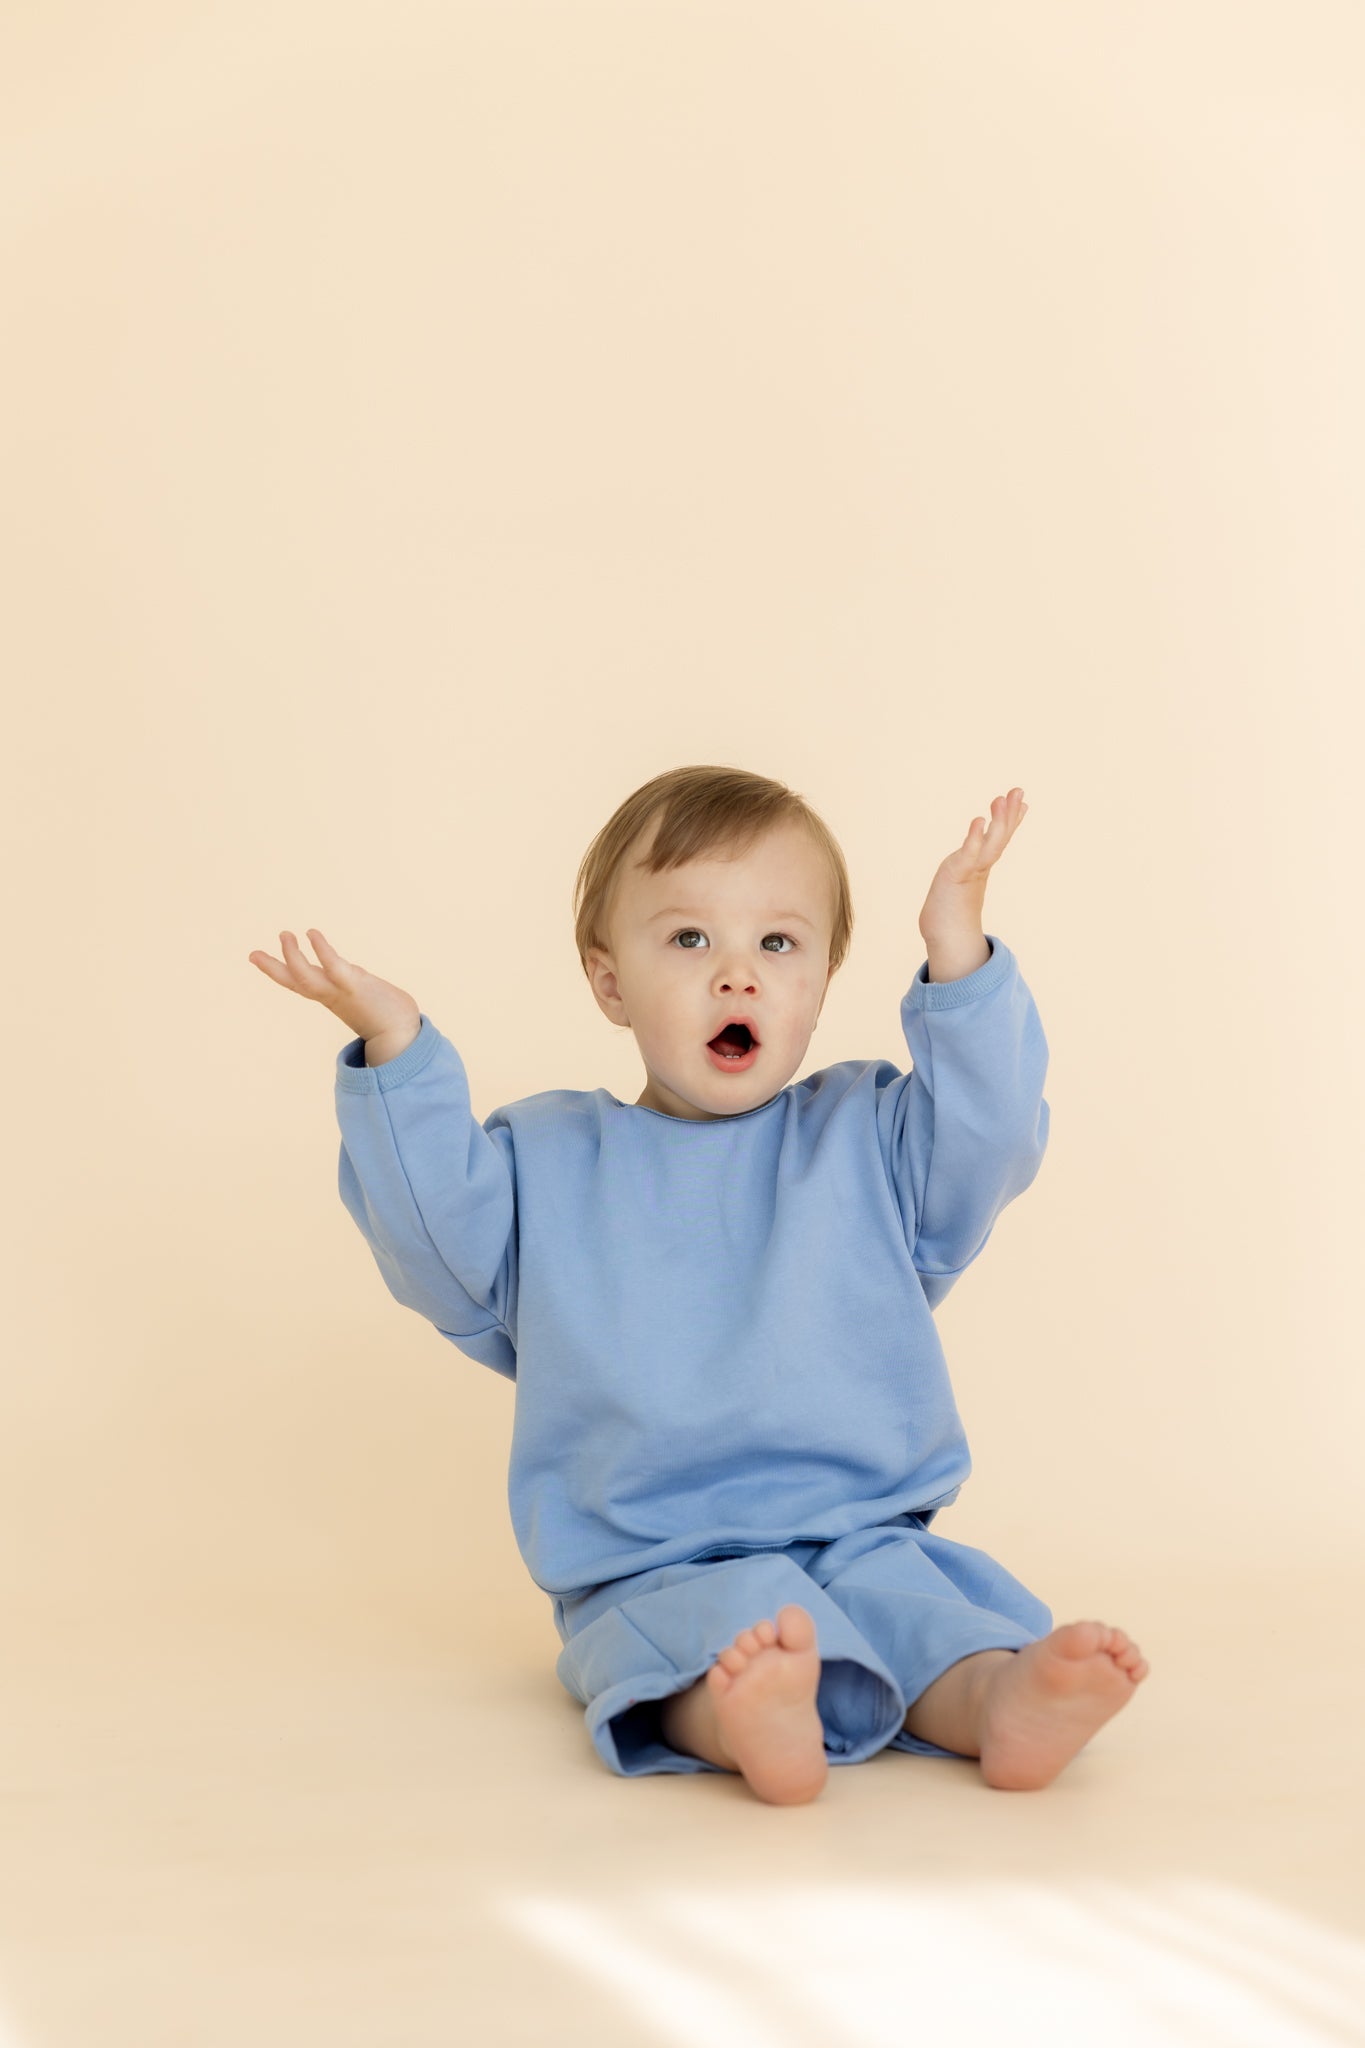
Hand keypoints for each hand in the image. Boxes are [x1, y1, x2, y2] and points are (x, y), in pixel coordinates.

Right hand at [248, 928, 419, 1043]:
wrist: (403, 1035)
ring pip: (307, 977)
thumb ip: (354, 984)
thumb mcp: (363, 994)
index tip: (256, 957)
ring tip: (285, 934)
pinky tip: (312, 933)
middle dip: (272, 969)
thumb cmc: (387, 1015)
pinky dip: (321, 950)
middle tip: (253, 954)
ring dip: (293, 957)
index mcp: (330, 997)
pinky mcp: (355, 986)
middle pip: (295, 982)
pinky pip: (333, 967)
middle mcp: (330, 996)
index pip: (299, 983)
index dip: (278, 971)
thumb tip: (355, 974)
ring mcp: (340, 992)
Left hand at [918, 788, 1028, 940]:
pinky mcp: (958, 874)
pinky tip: (979, 821)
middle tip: (1018, 790)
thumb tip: (976, 855)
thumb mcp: (962, 877)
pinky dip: (975, 838)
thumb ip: (969, 865)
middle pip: (1000, 836)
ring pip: (990, 843)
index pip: (1001, 837)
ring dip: (998, 821)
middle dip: (1009, 814)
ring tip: (1001, 798)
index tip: (1023, 800)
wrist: (945, 933)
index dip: (1012, 819)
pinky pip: (969, 853)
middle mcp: (981, 865)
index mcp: (983, 863)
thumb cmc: (951, 904)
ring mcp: (972, 870)